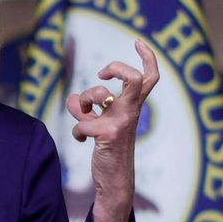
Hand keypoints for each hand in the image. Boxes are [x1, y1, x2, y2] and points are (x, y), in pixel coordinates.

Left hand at [65, 40, 159, 221]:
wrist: (115, 179)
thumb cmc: (107, 147)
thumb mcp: (97, 123)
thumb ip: (86, 108)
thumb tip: (74, 98)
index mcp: (132, 106)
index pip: (149, 78)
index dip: (147, 57)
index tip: (137, 42)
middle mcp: (131, 112)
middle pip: (134, 79)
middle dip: (117, 68)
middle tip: (102, 73)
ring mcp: (121, 123)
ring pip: (96, 95)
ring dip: (81, 101)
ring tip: (83, 115)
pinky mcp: (108, 135)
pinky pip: (81, 124)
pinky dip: (77, 131)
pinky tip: (82, 141)